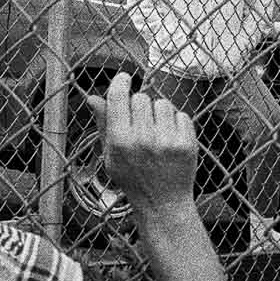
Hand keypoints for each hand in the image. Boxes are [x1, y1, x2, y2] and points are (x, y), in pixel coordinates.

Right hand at [83, 71, 198, 210]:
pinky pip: (181, 115)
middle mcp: (142, 139)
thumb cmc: (133, 178)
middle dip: (140, 105)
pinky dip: (176, 123)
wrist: (162, 203)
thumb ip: (103, 124)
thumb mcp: (110, 155)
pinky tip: (170, 139)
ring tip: (156, 132)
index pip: (119, 97)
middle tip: (140, 122)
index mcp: (119, 141)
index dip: (121, 82)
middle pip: (142, 98)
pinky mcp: (186, 143)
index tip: (124, 78)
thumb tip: (92, 97)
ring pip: (163, 103)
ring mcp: (166, 141)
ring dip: (159, 113)